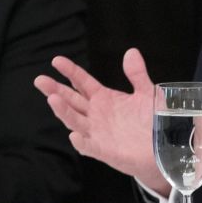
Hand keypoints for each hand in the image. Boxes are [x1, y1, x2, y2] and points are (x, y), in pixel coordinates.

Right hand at [34, 48, 169, 194]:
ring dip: (63, 111)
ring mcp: (97, 132)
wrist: (161, 148)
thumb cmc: (151, 121)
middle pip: (71, 99)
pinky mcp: (104, 150)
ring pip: (74, 120)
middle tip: (40, 80)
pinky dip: (80, 142)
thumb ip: (137, 74)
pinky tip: (74, 135)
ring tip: (52, 99)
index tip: (56, 60)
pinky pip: (88, 146)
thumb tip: (131, 52)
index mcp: (103, 98)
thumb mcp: (147, 93)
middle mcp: (96, 114)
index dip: (70, 71)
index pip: (82, 82)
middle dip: (55, 89)